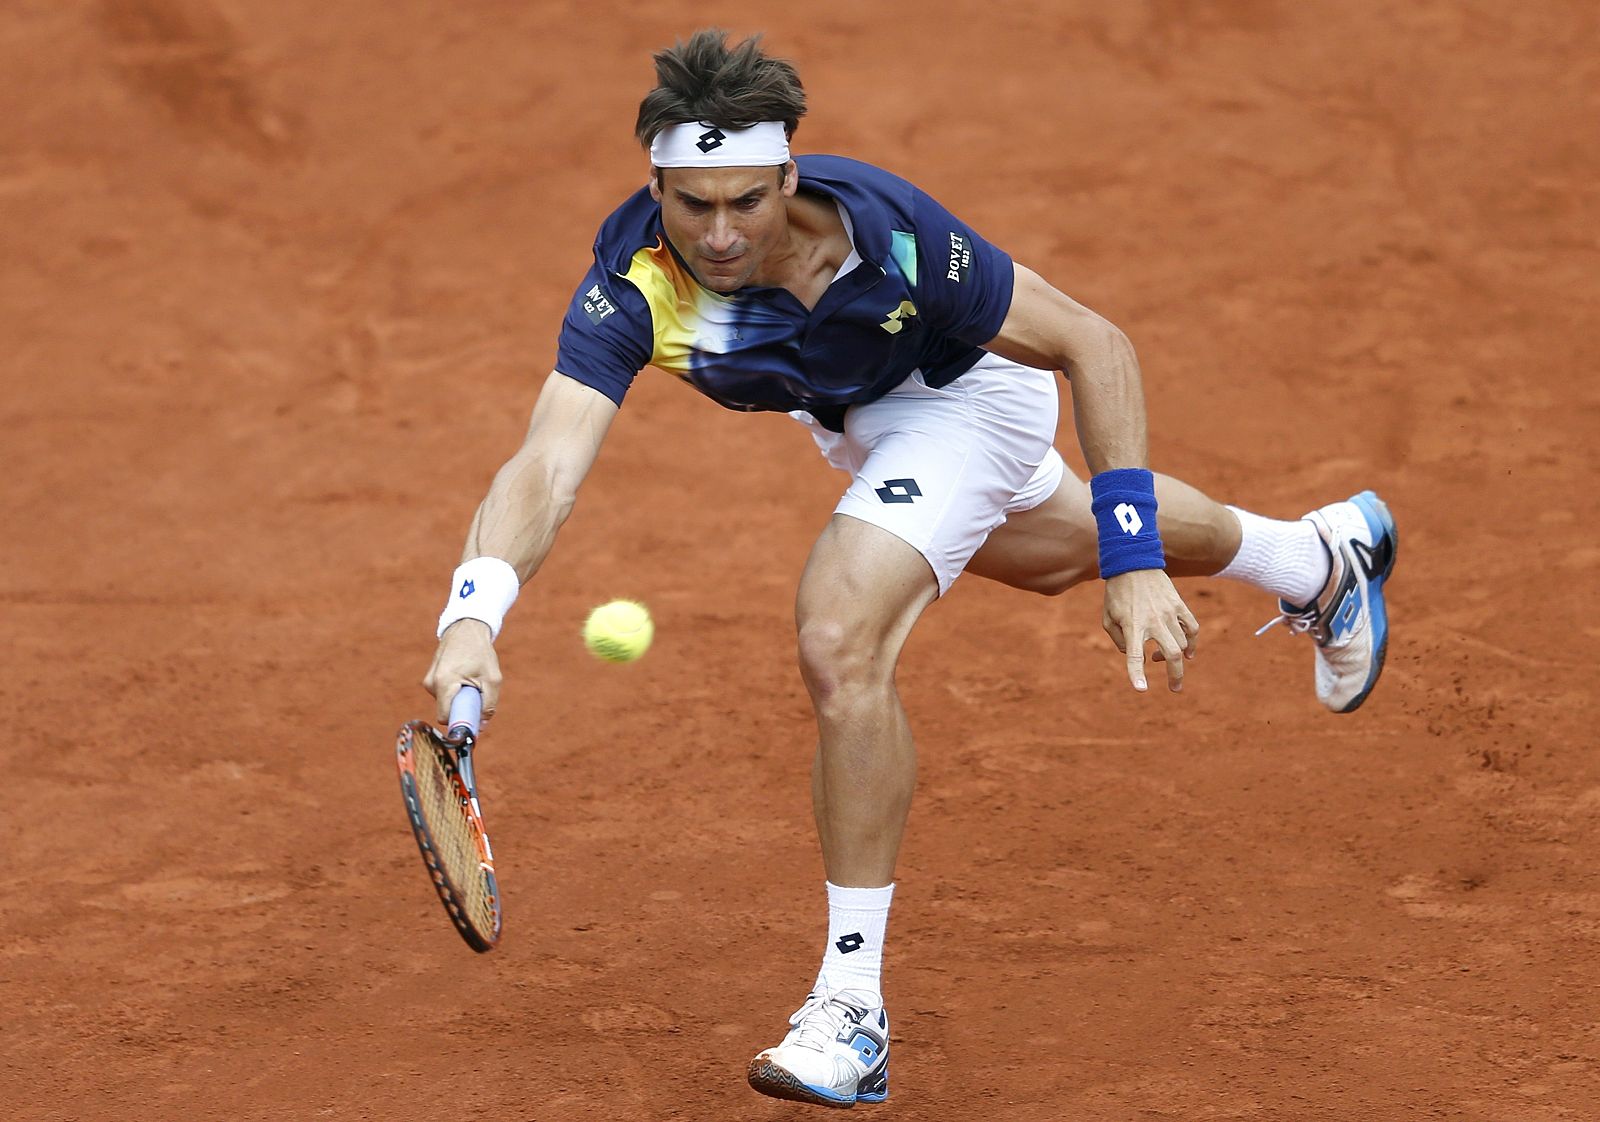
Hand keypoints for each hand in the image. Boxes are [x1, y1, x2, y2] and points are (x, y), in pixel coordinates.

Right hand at [423, 619, 501, 724]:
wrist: (467, 628)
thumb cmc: (481, 652)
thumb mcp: (492, 679)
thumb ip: (488, 705)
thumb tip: (482, 726)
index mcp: (444, 683)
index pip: (445, 717)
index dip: (459, 722)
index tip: (473, 722)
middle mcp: (431, 683)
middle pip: (447, 710)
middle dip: (463, 707)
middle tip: (477, 693)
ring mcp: (428, 680)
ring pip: (446, 702)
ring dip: (460, 697)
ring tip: (471, 679)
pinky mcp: (430, 678)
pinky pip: (444, 694)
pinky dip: (456, 691)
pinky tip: (464, 676)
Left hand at [1102, 569, 1199, 692]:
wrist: (1133, 563)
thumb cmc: (1117, 593)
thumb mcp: (1108, 617)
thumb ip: (1118, 640)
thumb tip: (1132, 655)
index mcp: (1132, 624)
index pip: (1135, 655)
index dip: (1137, 674)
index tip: (1141, 689)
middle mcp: (1153, 620)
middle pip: (1172, 654)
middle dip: (1175, 675)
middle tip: (1174, 688)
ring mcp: (1170, 612)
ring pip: (1182, 644)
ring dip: (1175, 657)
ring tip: (1161, 657)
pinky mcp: (1179, 605)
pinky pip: (1192, 628)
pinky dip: (1192, 643)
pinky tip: (1188, 652)